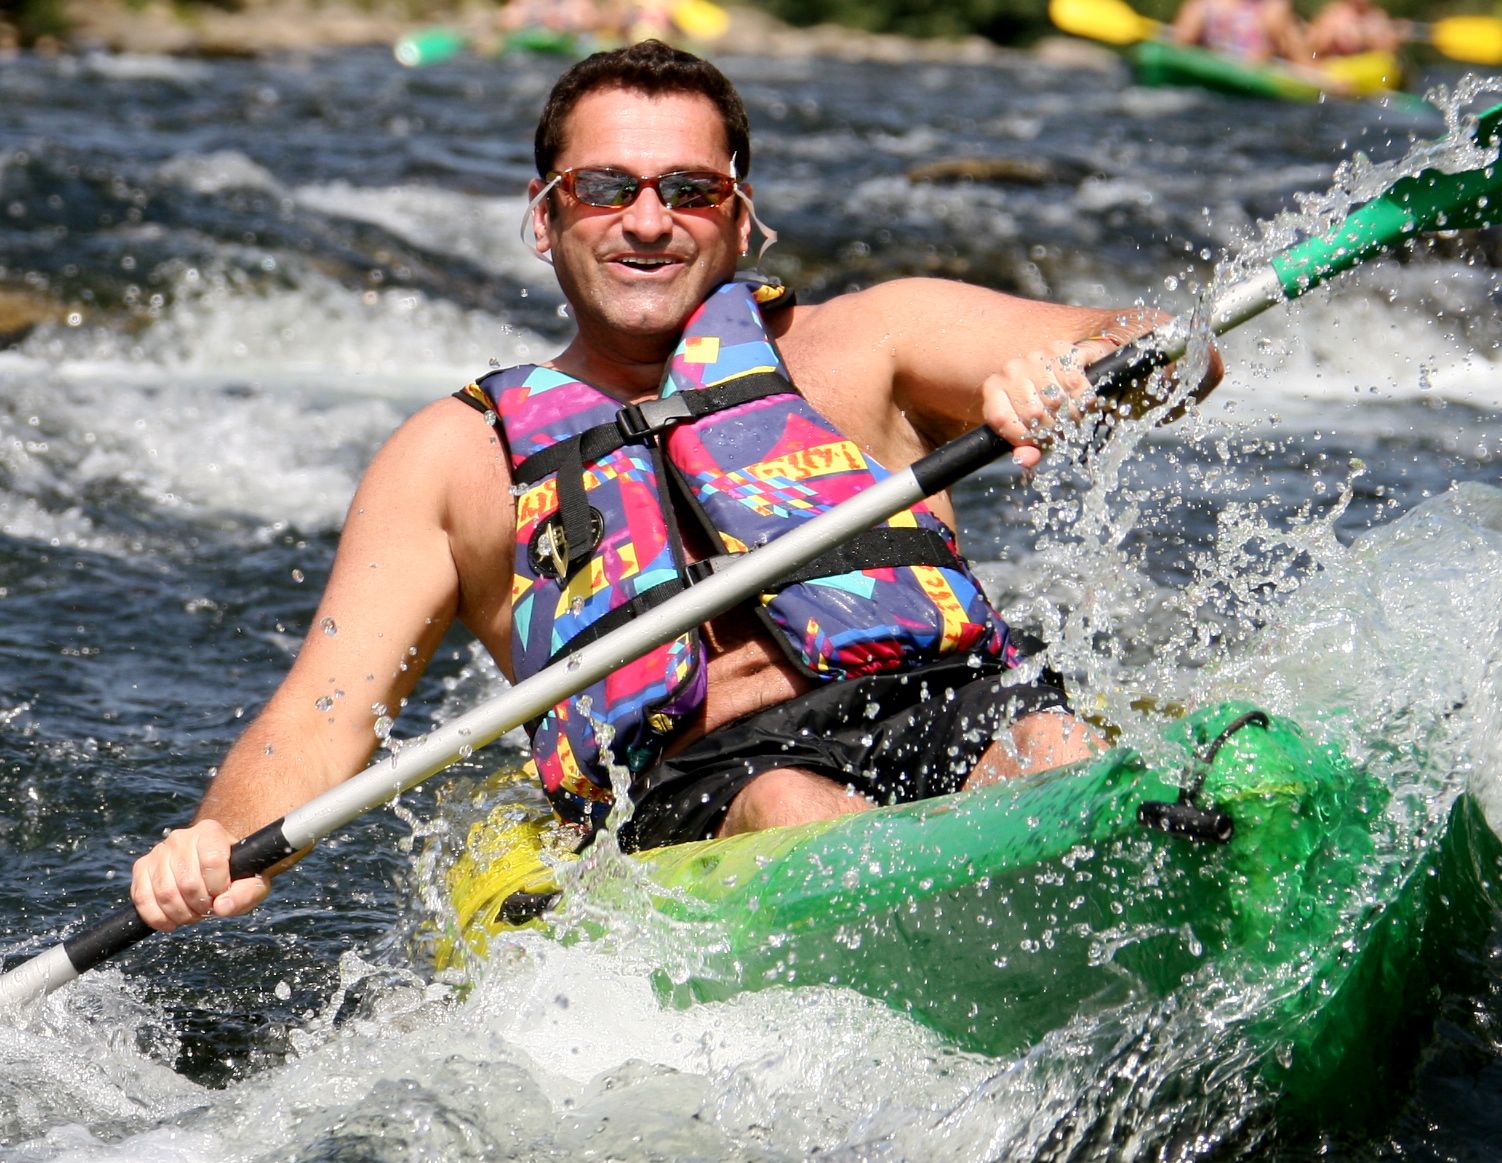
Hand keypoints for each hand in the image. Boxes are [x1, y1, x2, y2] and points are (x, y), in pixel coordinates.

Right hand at [130, 819, 268, 931]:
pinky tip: (171, 923)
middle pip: (187, 882)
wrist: (213, 867)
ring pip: (165, 893)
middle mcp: (181, 837)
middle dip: (200, 906)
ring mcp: (158, 851)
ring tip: (193, 914)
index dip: (219, 887)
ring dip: (180, 914)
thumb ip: (246, 893)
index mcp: (210, 832)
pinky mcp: (142, 868)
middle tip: (208, 909)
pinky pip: (142, 898)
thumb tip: (222, 907)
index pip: (212, 861)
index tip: (223, 894)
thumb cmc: (236, 875)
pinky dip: (157, 917)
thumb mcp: (253, 882)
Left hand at [981, 338, 1108, 469]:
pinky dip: (1083, 397)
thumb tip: (1026, 459)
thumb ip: (1025, 447)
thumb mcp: (1029, 428)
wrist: (1068, 367)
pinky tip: (1083, 400)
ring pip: (1055, 400)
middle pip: (1032, 413)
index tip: (1038, 441)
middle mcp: (1010, 370)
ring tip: (1073, 416)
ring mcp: (1034, 358)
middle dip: (1052, 429)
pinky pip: (1074, 382)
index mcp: (993, 388)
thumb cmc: (1043, 402)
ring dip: (1071, 415)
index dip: (1024, 437)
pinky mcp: (1060, 350)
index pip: (1003, 421)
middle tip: (1062, 430)